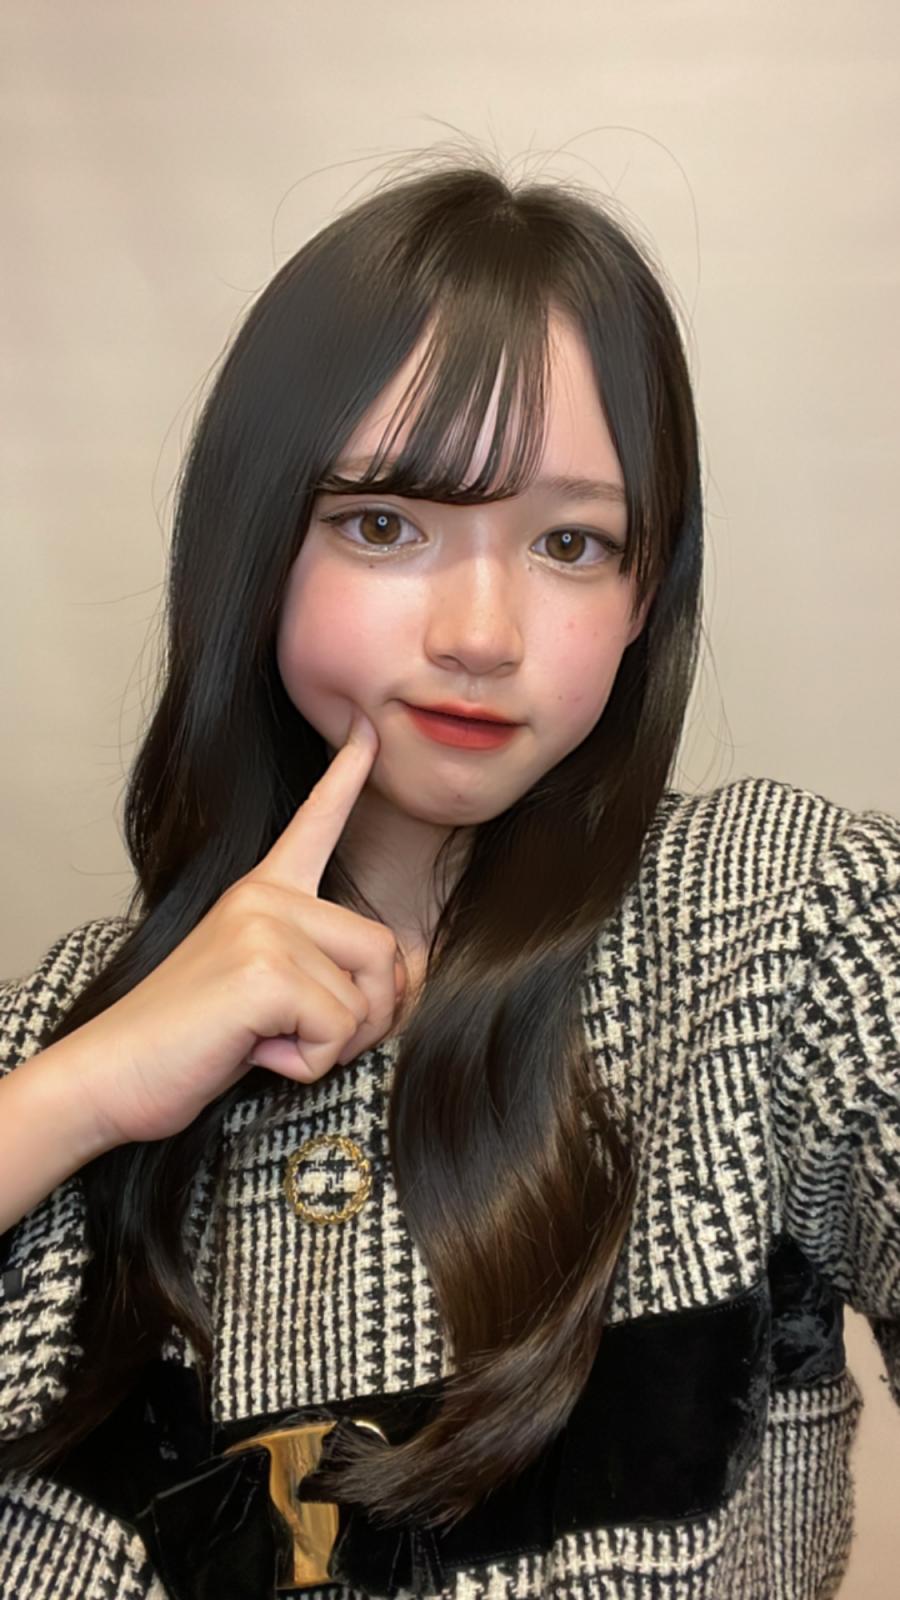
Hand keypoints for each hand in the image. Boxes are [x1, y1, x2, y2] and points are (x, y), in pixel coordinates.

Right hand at [72, 710, 404, 1146]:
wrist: (116, 1073)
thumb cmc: (191, 1041)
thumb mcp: (266, 992)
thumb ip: (321, 970)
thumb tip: (406, 974)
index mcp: (263, 892)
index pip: (315, 823)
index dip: (347, 777)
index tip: (367, 727)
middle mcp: (266, 896)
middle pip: (384, 952)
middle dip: (365, 1016)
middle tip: (299, 1037)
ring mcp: (264, 925)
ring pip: (367, 998)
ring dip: (333, 1045)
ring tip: (266, 1040)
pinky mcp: (264, 970)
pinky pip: (339, 1030)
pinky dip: (308, 1063)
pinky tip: (254, 1051)